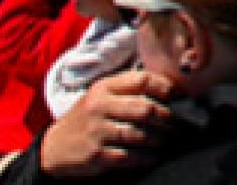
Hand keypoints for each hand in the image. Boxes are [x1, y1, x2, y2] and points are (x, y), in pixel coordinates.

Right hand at [39, 70, 175, 176]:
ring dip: (162, 139)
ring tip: (171, 139)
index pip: (142, 80)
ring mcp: (97, 132)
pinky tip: (156, 155)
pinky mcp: (97, 155)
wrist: (54, 147)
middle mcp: (100, 107)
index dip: (166, 88)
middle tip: (182, 123)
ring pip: (141, 134)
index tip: (180, 96)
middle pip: (146, 109)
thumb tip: (169, 90)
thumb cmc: (86, 118)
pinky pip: (131, 156)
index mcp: (104, 88)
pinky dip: (148, 157)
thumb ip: (128, 90)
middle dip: (169, 118)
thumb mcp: (100, 96)